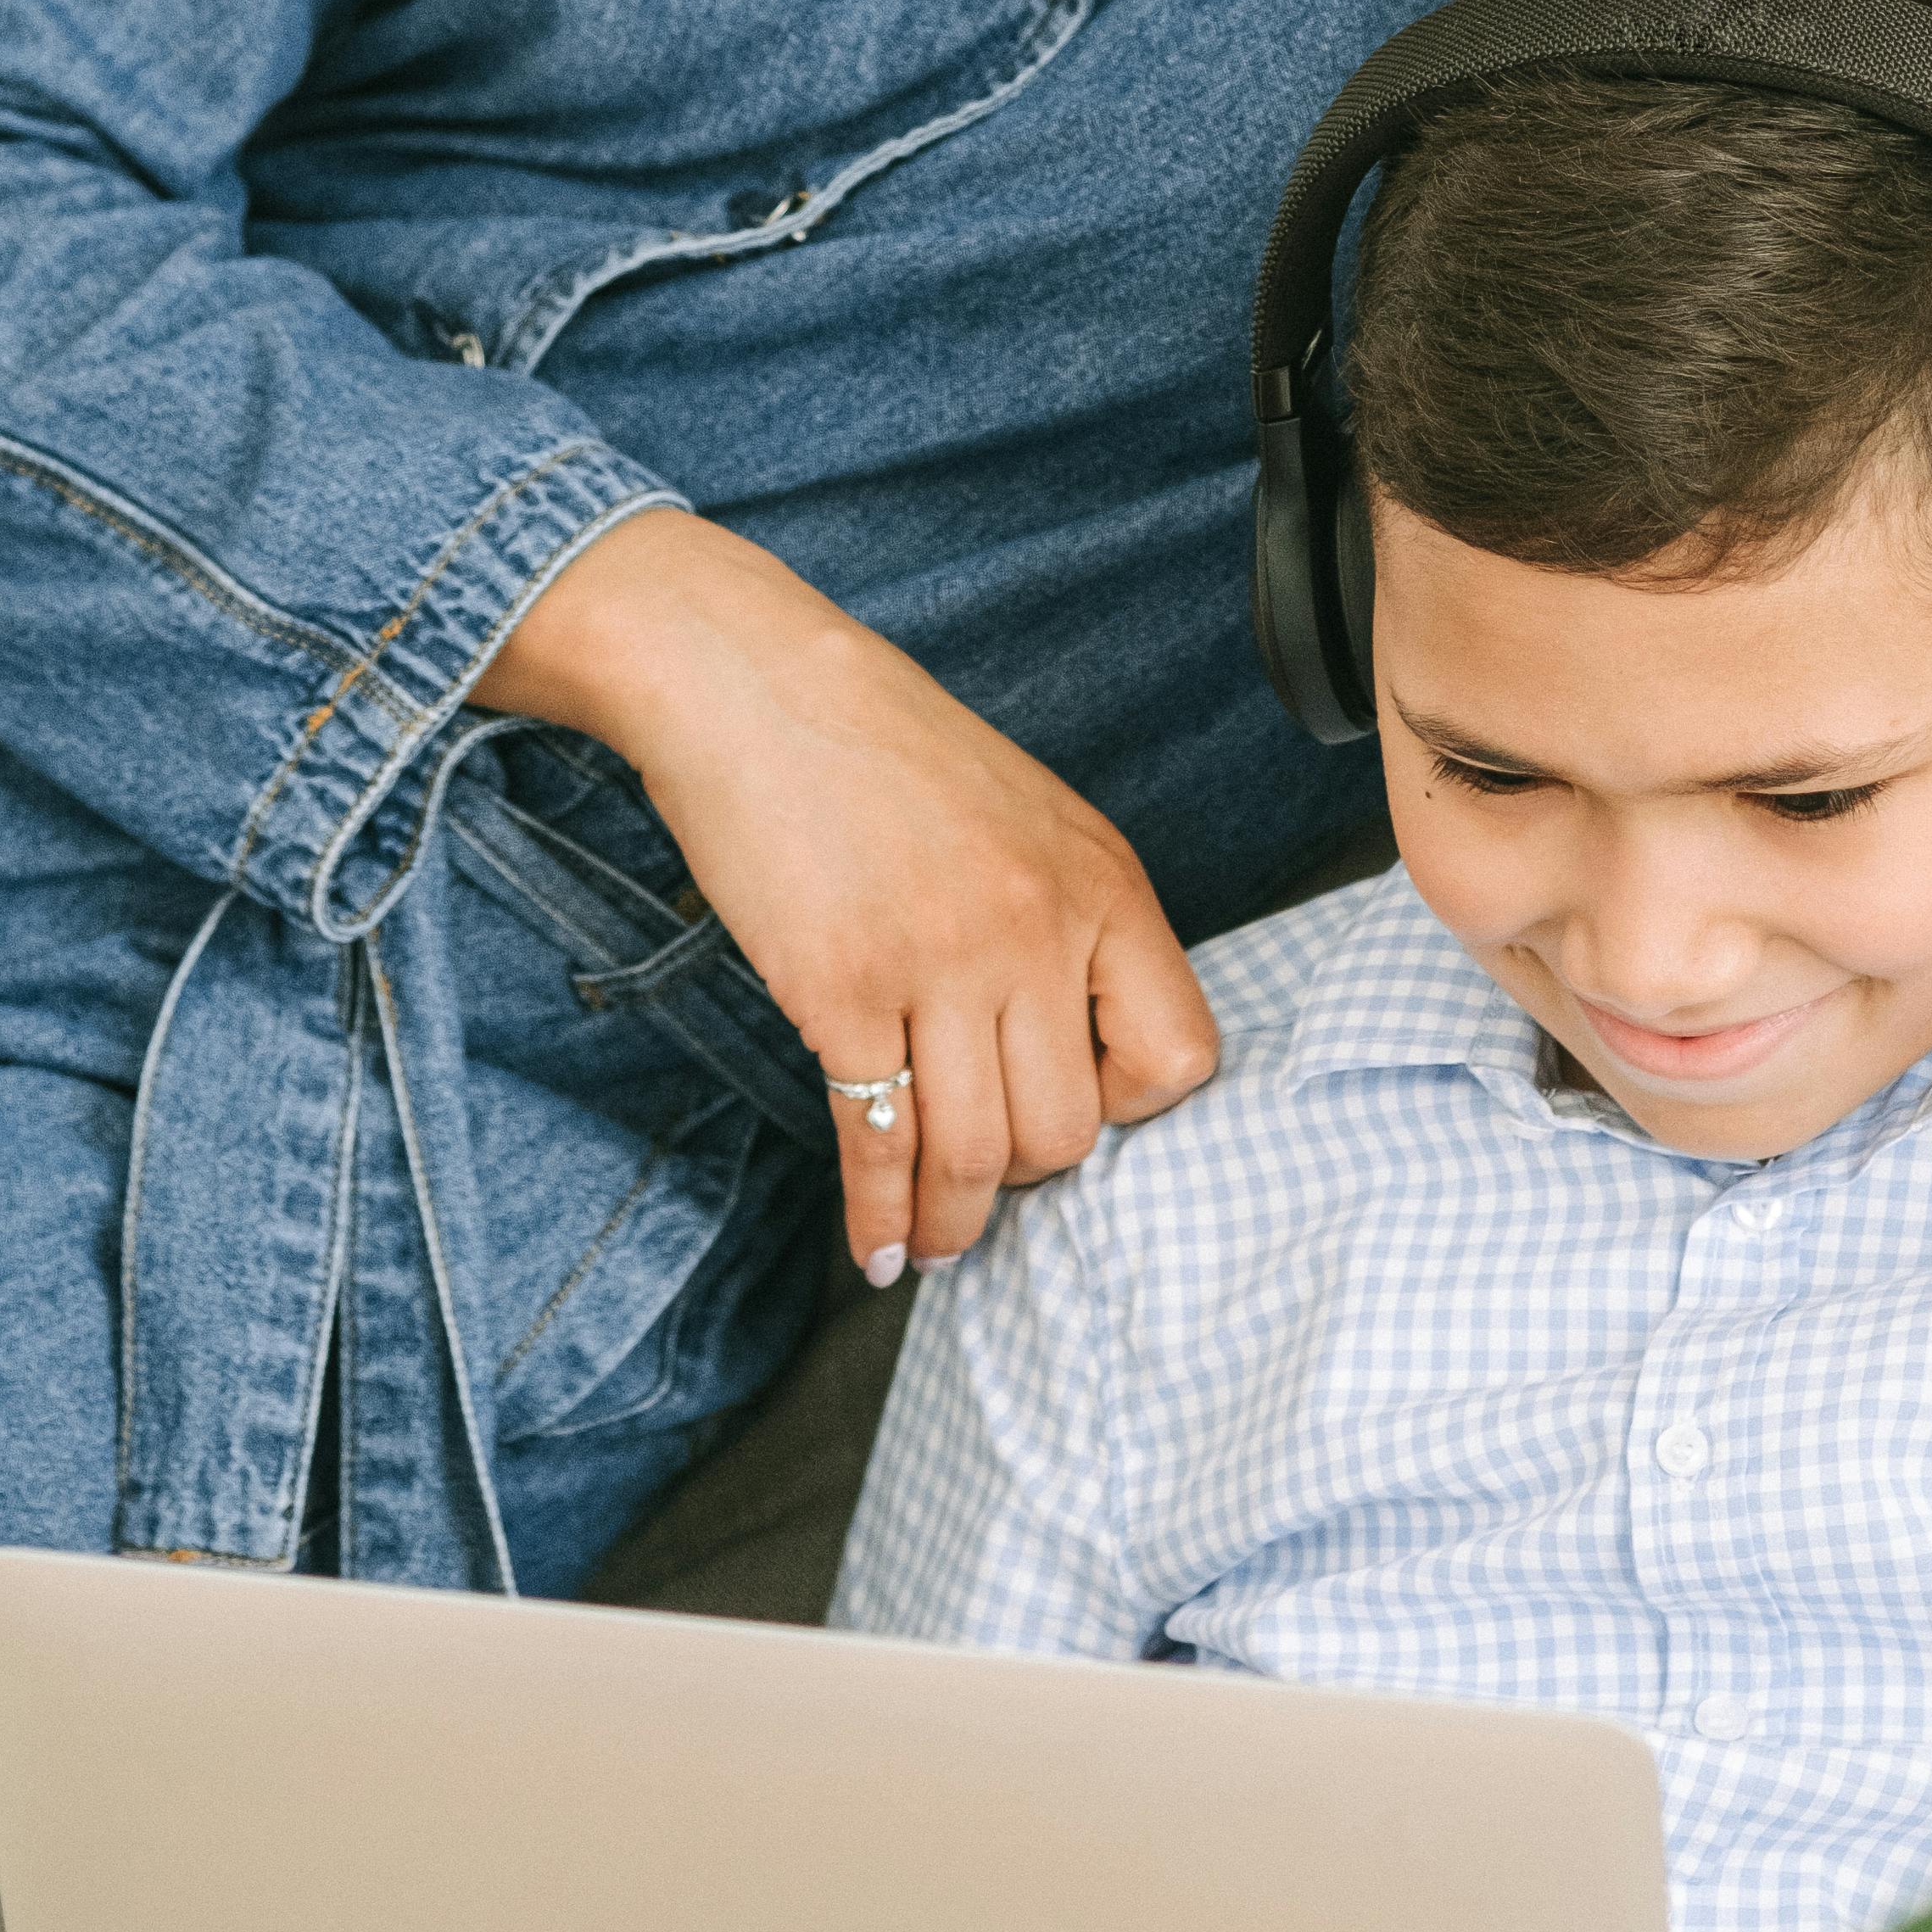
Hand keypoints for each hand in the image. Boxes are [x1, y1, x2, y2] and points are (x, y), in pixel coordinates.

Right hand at [475, 513, 1219, 1270]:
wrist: (753, 685)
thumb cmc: (883, 749)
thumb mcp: (1023, 817)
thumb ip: (1062, 923)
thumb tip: (1066, 1054)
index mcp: (1099, 880)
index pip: (1178, 1056)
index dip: (1129, 1108)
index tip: (1077, 1111)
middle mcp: (1035, 926)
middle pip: (1066, 1130)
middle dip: (1027, 1182)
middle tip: (987, 1185)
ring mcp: (939, 962)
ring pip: (978, 1155)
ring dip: (953, 1222)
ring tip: (934, 1241)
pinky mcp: (840, 989)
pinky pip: (876, 1141)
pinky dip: (876, 1214)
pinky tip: (874, 1246)